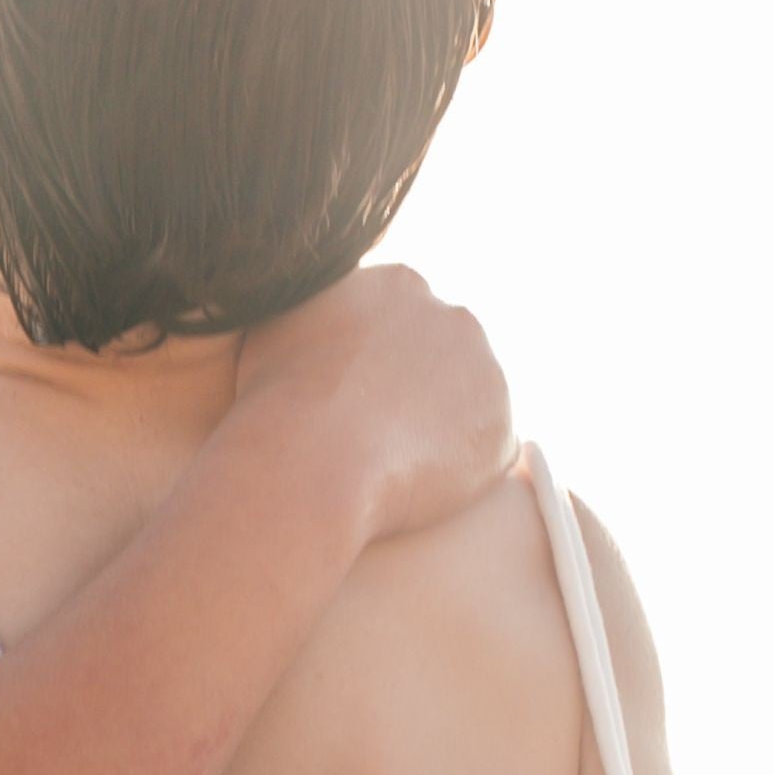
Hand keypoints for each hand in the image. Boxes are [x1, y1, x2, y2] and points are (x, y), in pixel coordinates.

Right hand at [230, 264, 512, 550]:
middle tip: (372, 436)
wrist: (311, 457)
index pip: (398, 323)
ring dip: (438, 431)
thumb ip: (311, 317)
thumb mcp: (275, 329)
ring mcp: (485, 371)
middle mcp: (453, 316)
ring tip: (388, 466)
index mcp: (399, 285)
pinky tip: (411, 488)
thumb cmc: (275, 398)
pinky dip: (454, 474)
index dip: (371, 366)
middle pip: (441, 356)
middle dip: (415, 390)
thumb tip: (309, 329)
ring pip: (465, 404)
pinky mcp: (498, 428)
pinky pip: (481, 453)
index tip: (349, 400)